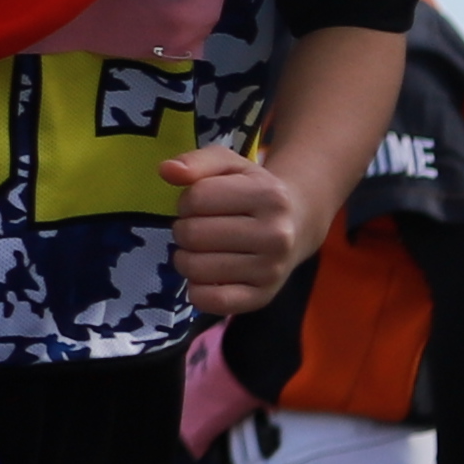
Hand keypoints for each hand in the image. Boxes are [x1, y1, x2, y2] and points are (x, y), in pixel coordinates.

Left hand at [163, 141, 322, 320]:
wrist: (297, 223)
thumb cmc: (253, 190)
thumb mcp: (229, 165)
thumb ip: (197, 162)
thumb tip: (166, 170)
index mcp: (268, 196)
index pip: (196, 199)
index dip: (187, 201)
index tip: (200, 204)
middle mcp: (276, 235)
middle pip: (192, 235)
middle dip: (184, 230)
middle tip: (199, 229)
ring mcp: (272, 270)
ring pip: (196, 269)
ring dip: (186, 258)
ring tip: (202, 250)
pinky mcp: (263, 297)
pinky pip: (212, 302)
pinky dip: (196, 291)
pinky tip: (205, 276)